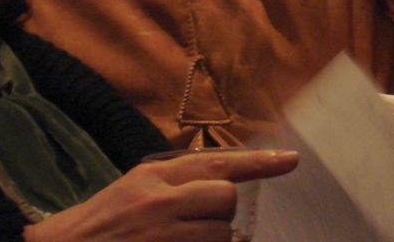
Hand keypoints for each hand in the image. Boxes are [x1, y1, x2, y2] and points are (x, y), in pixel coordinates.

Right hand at [23, 149, 297, 241]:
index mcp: (154, 176)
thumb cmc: (103, 222)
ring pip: (222, 234)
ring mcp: (164, 236)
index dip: (259, 162)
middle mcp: (161, 201)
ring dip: (212, 239)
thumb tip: (222, 178)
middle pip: (226, 197)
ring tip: (181, 240)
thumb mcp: (135, 187)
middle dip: (221, 211)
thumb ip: (175, 179)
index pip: (216, 162)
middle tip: (196, 221)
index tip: (290, 160)